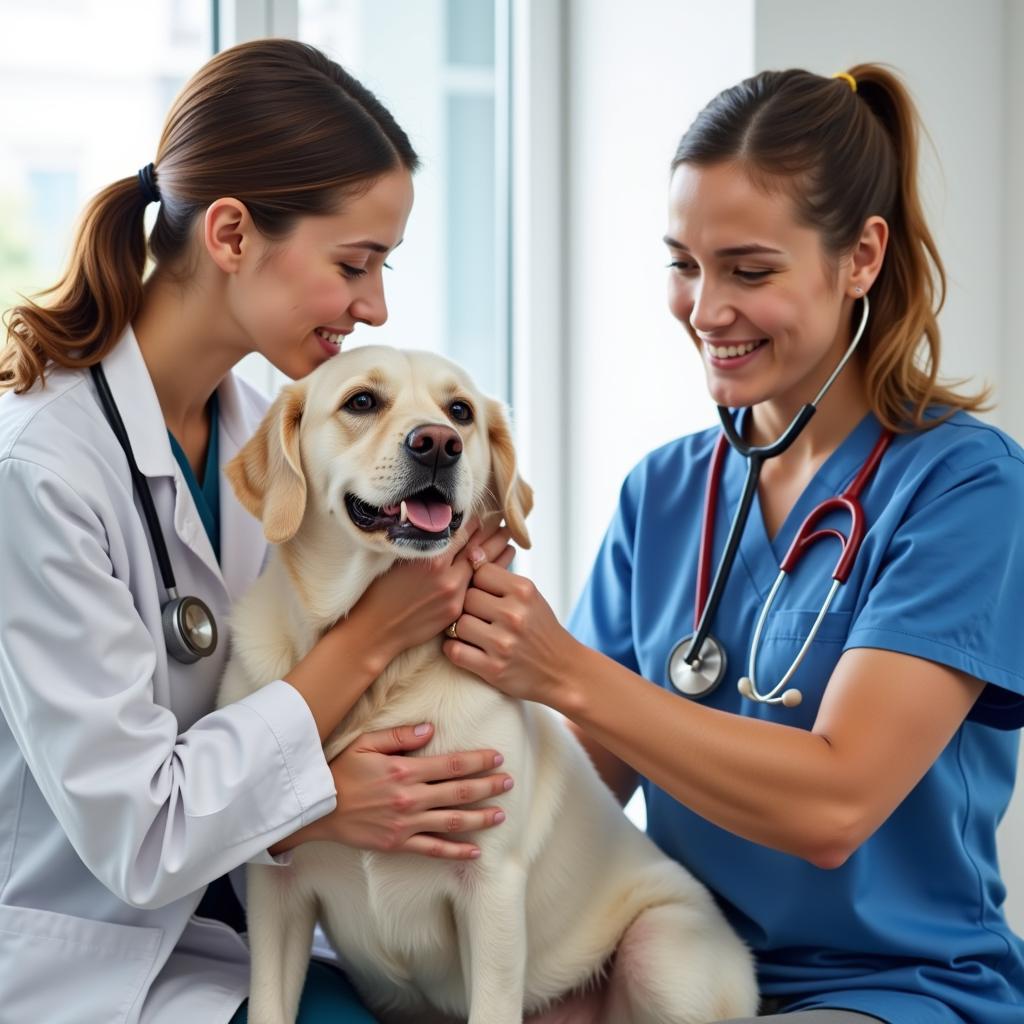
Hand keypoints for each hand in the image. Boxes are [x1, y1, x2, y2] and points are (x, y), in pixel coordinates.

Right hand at [309, 723, 513, 859]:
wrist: (316, 809)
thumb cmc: (340, 771)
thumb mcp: (366, 743)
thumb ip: (400, 734)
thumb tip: (431, 728)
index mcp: (405, 770)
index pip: (452, 765)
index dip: (478, 761)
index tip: (497, 758)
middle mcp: (410, 797)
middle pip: (458, 792)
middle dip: (487, 786)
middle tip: (509, 782)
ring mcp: (405, 823)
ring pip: (452, 821)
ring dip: (480, 817)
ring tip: (501, 814)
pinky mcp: (397, 843)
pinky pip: (433, 849)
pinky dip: (456, 851)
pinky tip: (475, 850)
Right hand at [346, 518, 515, 667]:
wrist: (375, 631)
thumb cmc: (380, 591)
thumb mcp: (398, 559)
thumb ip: (424, 543)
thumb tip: (445, 525)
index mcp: (431, 559)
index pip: (462, 532)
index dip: (476, 521)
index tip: (485, 513)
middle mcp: (447, 576)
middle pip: (478, 548)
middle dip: (492, 533)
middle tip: (504, 521)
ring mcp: (454, 595)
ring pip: (482, 567)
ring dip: (497, 551)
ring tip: (507, 538)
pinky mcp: (455, 611)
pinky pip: (477, 587)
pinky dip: (490, 573)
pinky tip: (500, 564)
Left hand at [442, 557, 581, 708]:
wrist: (562, 670)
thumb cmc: (540, 628)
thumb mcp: (529, 596)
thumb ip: (500, 577)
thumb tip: (470, 553)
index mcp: (524, 591)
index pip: (479, 572)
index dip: (478, 583)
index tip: (486, 595)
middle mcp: (514, 615)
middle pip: (466, 598)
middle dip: (469, 607)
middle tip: (480, 617)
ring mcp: (503, 643)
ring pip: (458, 624)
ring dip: (461, 630)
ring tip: (474, 633)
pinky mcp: (494, 669)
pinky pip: (455, 651)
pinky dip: (455, 650)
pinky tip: (466, 648)